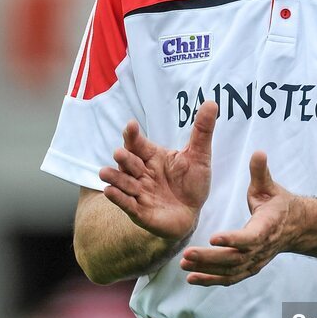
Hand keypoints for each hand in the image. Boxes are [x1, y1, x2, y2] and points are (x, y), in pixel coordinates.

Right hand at [99, 101, 217, 242]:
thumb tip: (211, 102)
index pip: (140, 144)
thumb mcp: (200, 156)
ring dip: (114, 177)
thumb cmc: (192, 183)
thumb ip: (202, 132)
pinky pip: (127, 204)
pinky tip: (110, 191)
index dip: (133, 135)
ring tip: (105, 172)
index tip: (130, 125)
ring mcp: (139, 192)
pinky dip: (118, 198)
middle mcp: (142, 173)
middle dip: (124, 158)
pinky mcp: (140, 211)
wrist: (191, 214)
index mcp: (153, 157)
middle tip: (120, 153)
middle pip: (130, 163)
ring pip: (124, 183)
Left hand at [180, 151, 299, 286]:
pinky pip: (230, 278)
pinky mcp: (249, 268)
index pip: (250, 237)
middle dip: (210, 258)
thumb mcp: (270, 186)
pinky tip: (192, 278)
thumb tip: (258, 152)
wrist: (295, 227)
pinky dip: (211, 280)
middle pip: (235, 258)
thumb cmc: (278, 203)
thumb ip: (261, 172)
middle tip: (187, 253)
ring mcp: (255, 261)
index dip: (233, 239)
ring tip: (185, 264)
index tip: (213, 237)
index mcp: (267, 227)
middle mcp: (261, 248)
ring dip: (207, 270)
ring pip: (230, 271)